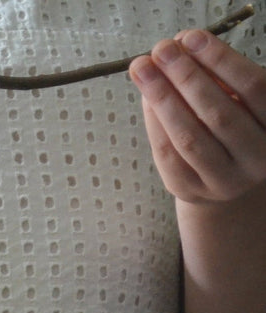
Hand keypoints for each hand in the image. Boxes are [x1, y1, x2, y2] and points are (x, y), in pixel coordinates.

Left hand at [130, 29, 265, 205]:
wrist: (227, 176)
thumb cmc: (235, 122)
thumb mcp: (240, 99)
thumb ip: (218, 76)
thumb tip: (180, 46)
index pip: (253, 88)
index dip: (220, 60)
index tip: (191, 38)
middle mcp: (258, 157)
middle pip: (219, 114)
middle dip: (186, 76)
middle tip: (162, 49)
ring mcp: (225, 180)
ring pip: (190, 137)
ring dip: (162, 97)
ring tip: (143, 68)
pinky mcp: (191, 189)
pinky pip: (168, 154)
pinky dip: (155, 122)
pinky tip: (145, 97)